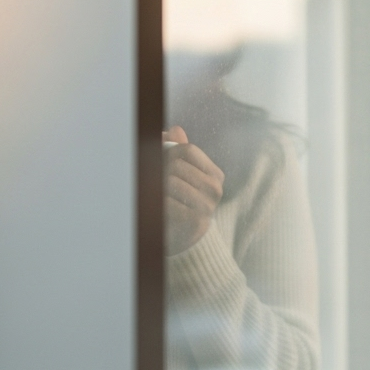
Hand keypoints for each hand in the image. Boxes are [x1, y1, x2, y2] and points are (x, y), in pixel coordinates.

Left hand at [164, 126, 224, 255]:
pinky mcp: (196, 220)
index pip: (187, 150)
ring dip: (157, 187)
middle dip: (159, 169)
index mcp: (214, 175)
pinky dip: (158, 203)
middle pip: (176, 164)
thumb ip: (177, 151)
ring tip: (156, 194)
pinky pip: (167, 202)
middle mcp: (215, 189)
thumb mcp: (181, 175)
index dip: (168, 151)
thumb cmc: (180, 202)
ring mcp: (208, 205)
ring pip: (170, 181)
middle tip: (153, 179)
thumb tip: (173, 130)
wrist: (184, 238)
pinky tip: (159, 208)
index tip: (159, 160)